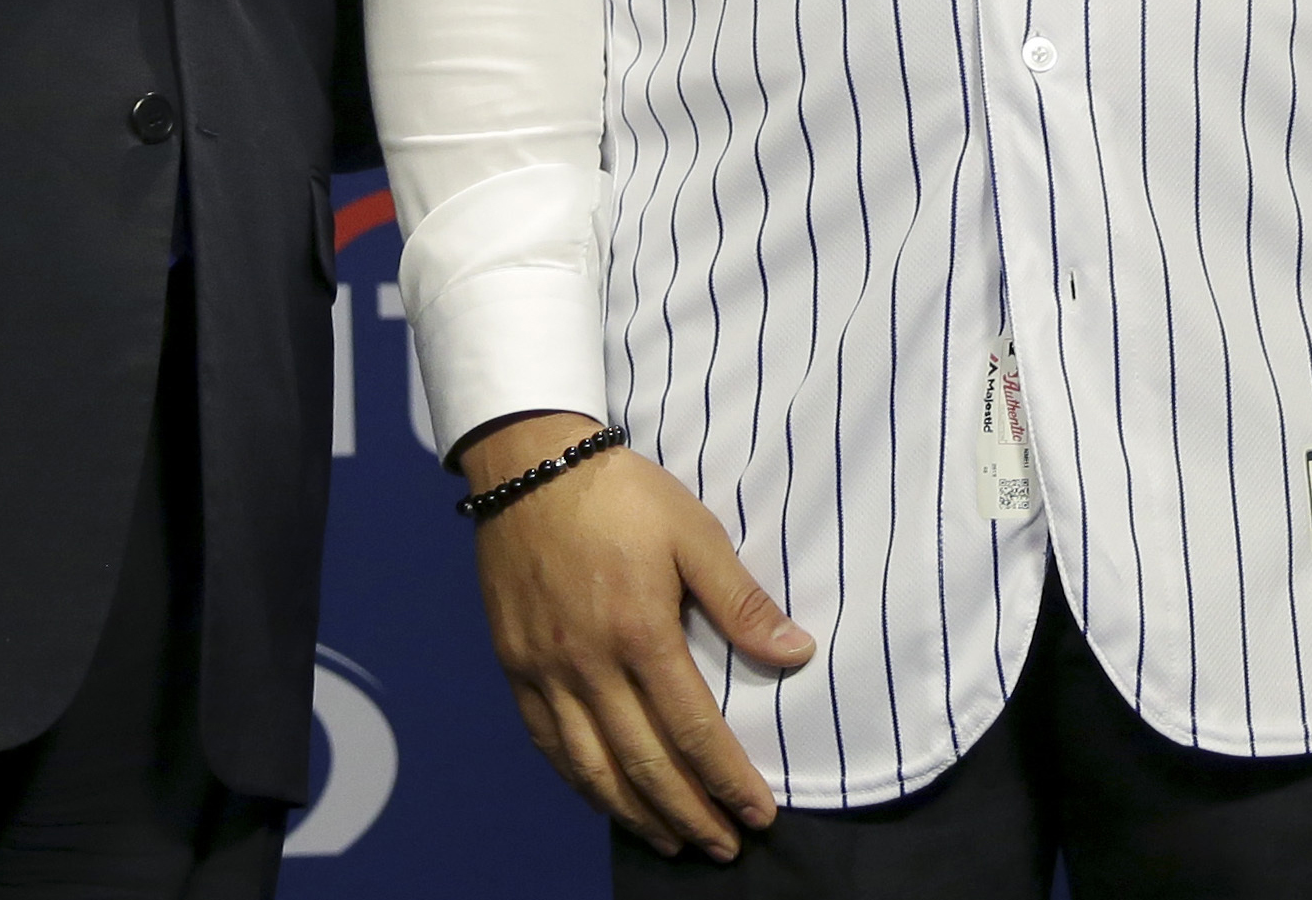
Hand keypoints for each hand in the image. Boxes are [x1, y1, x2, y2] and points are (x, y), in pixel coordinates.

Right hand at [461, 412, 815, 862]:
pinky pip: (548, 744)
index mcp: (640, 634)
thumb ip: (741, 601)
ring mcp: (545, 672)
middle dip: (689, 815)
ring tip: (672, 841)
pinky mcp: (515, 667)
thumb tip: (796, 653)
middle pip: (644, 765)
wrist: (529, 465)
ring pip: (592, 769)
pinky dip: (580, 784)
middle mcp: (590, 666)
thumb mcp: (694, 532)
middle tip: (723, 847)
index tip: (758, 815)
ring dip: (636, 815)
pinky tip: (606, 799)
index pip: (693, 731)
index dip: (727, 781)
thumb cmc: (621, 494)